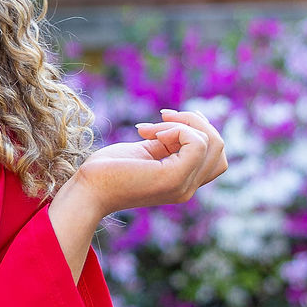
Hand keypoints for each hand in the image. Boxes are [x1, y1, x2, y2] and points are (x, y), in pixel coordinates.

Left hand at [77, 107, 228, 215]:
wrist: (86, 190)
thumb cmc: (107, 171)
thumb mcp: (144, 152)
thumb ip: (167, 143)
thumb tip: (181, 122)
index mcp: (183, 182)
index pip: (216, 156)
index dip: (198, 130)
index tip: (165, 121)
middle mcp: (188, 188)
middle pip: (219, 147)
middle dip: (195, 122)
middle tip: (161, 117)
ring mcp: (184, 186)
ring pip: (213, 142)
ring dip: (184, 124)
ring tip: (152, 128)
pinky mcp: (174, 179)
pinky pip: (197, 143)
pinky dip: (178, 130)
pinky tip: (152, 135)